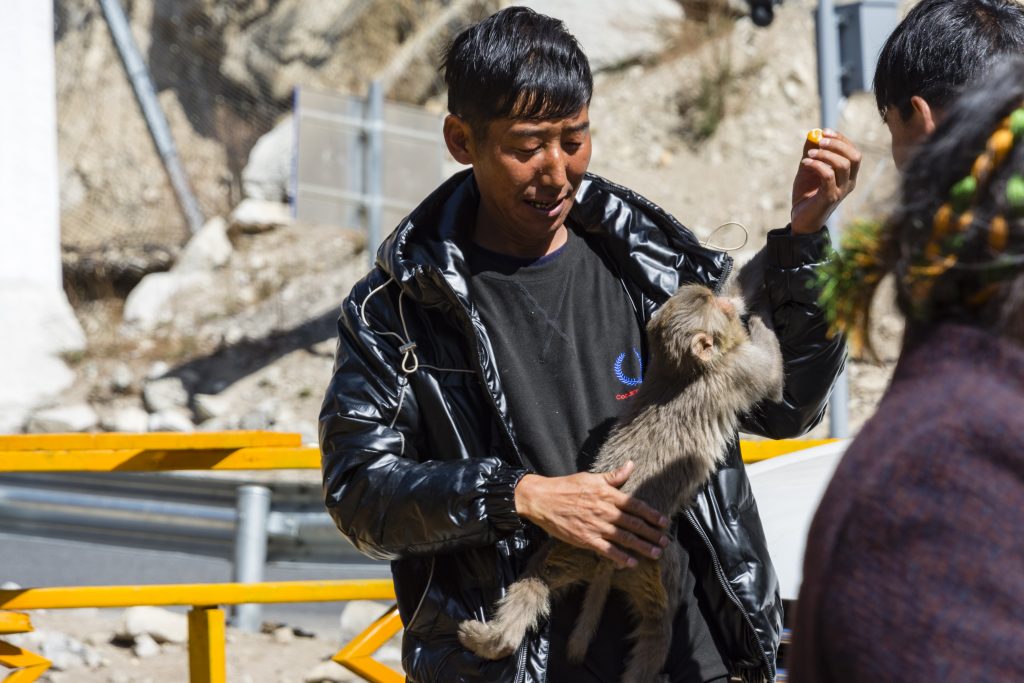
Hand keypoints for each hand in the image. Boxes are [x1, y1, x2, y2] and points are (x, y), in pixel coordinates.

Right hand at [514, 461, 669, 568]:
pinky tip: (632, 563)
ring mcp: (596, 526)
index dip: (651, 515)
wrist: (542, 499)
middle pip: (634, 524)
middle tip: (665, 541)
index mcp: (607, 495)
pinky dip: (621, 557)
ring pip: (624, 538)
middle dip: (652, 534)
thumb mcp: (591, 477)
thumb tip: (631, 465)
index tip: (664, 522)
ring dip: (642, 547)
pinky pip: (607, 550)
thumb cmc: (566, 487)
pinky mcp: (586, 539)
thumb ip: (613, 476)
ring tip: (656, 553)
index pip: (635, 505)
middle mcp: (605, 511)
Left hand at [791, 129, 861, 234]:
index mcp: (848, 175)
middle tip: (819, 140)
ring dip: (825, 155)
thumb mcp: (808, 170)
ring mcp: (841, 191)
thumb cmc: (806, 195)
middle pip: (854, 156)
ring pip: (843, 165)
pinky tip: (805, 163)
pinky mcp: (830, 198)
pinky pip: (828, 176)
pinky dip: (817, 166)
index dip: (841, 139)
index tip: (824, 131)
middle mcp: (849, 182)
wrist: (800, 220)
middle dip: (837, 144)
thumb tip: (813, 133)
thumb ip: (812, 153)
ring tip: (809, 155)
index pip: (853, 151)